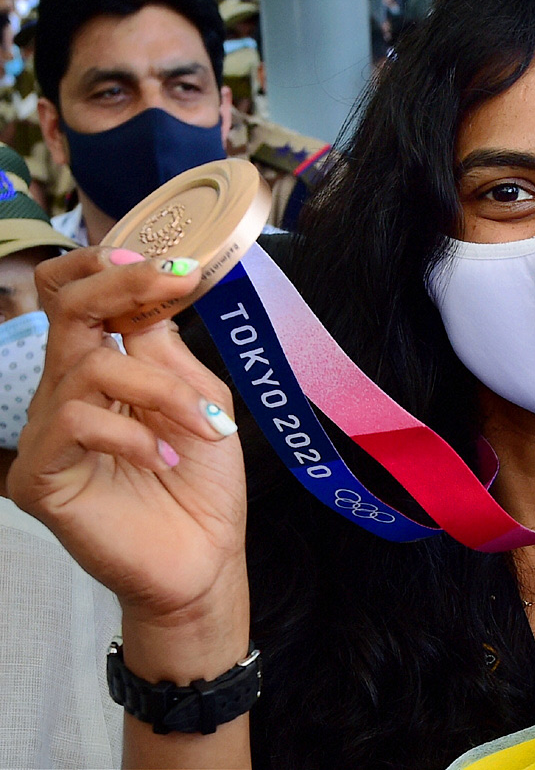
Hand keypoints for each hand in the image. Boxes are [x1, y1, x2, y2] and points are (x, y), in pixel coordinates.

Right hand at [7, 248, 246, 631]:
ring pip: (89, 369)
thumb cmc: (204, 482)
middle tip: (173, 280)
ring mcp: (49, 434)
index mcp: (104, 369)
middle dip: (121, 285)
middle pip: (66, 309)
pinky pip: (75, 424)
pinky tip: (163, 460)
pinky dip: (132, 435)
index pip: (76, 298)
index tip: (169, 264)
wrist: (204, 559)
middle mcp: (67, 393)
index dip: (111, 268)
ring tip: (205, 427)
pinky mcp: (39, 477)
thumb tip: (151, 286)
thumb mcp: (202, 399)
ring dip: (162, 391)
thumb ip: (167, 350)